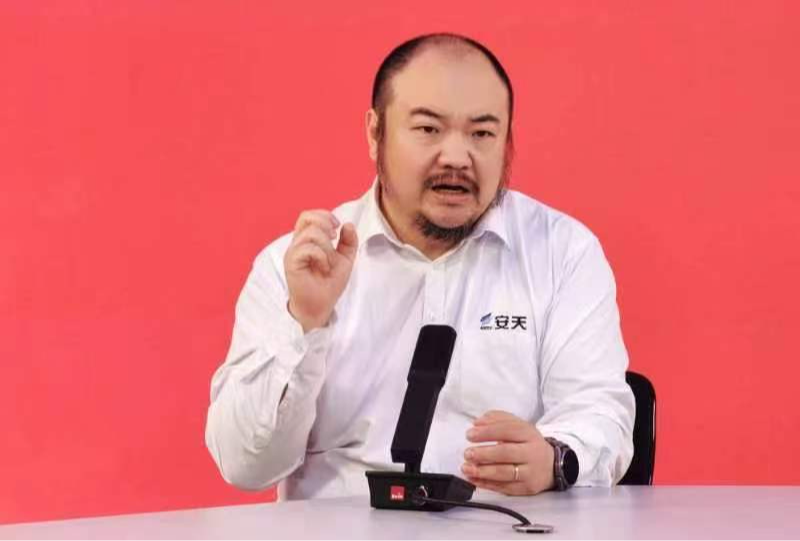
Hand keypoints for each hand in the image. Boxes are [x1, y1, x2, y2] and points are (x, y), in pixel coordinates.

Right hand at [284, 210, 357, 331]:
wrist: (322, 305)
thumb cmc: (329, 283)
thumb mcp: (345, 259)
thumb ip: (348, 242)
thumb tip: (348, 224)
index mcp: (307, 240)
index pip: (308, 216)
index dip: (324, 215)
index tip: (337, 226)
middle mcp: (298, 244)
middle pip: (306, 217)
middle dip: (325, 223)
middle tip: (334, 238)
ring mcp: (293, 252)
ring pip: (311, 233)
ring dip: (327, 246)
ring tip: (328, 262)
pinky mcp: (291, 263)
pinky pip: (307, 248)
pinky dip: (321, 256)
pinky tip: (324, 267)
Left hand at [461, 410, 554, 495]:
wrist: (551, 465)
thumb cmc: (528, 444)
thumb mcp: (518, 426)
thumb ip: (498, 419)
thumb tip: (478, 422)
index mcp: (528, 434)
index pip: (507, 430)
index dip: (487, 432)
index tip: (470, 434)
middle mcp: (531, 453)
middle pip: (506, 453)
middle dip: (484, 454)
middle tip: (468, 453)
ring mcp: (530, 472)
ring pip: (505, 472)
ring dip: (483, 471)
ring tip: (467, 468)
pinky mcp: (526, 488)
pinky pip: (504, 488)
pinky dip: (486, 484)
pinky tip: (474, 479)